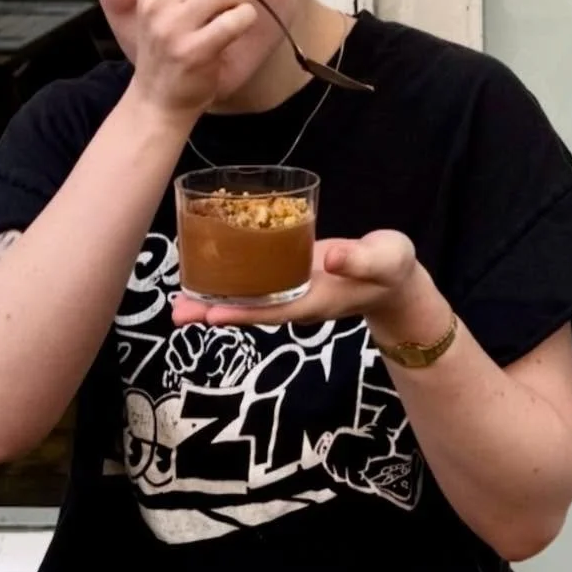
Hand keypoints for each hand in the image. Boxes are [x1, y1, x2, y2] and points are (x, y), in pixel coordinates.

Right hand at [129, 0, 258, 118]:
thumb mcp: (164, 0)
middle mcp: (156, 0)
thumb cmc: (171, 43)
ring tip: (236, 12)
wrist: (158, 97)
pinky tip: (238, 27)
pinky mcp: (192, 51)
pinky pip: (236, 18)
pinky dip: (246, 19)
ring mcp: (172, 26)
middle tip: (230, 1)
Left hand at [172, 230, 426, 329]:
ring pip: (249, 298)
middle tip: (176, 312)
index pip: (272, 309)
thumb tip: (330, 257)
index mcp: (316, 299)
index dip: (241, 312)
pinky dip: (232, 280)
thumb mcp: (383, 259)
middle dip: (214, 312)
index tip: (210, 314)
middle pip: (250, 309)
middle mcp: (297, 299)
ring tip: (178, 301)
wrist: (395, 279)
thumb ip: (359, 258)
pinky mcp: (292, 274)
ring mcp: (293, 289)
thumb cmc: (391, 268)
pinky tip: (210, 273)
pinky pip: (257, 281)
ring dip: (215, 300)